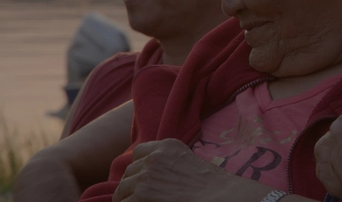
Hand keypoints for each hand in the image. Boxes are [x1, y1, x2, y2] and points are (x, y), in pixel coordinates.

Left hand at [111, 139, 267, 201]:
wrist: (219, 196)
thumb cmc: (211, 185)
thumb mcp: (190, 161)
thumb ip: (170, 162)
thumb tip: (157, 176)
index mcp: (167, 146)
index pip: (139, 152)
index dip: (139, 167)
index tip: (143, 178)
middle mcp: (154, 157)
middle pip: (129, 171)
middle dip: (132, 184)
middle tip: (140, 197)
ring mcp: (146, 176)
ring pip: (122, 188)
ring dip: (128, 198)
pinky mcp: (141, 195)